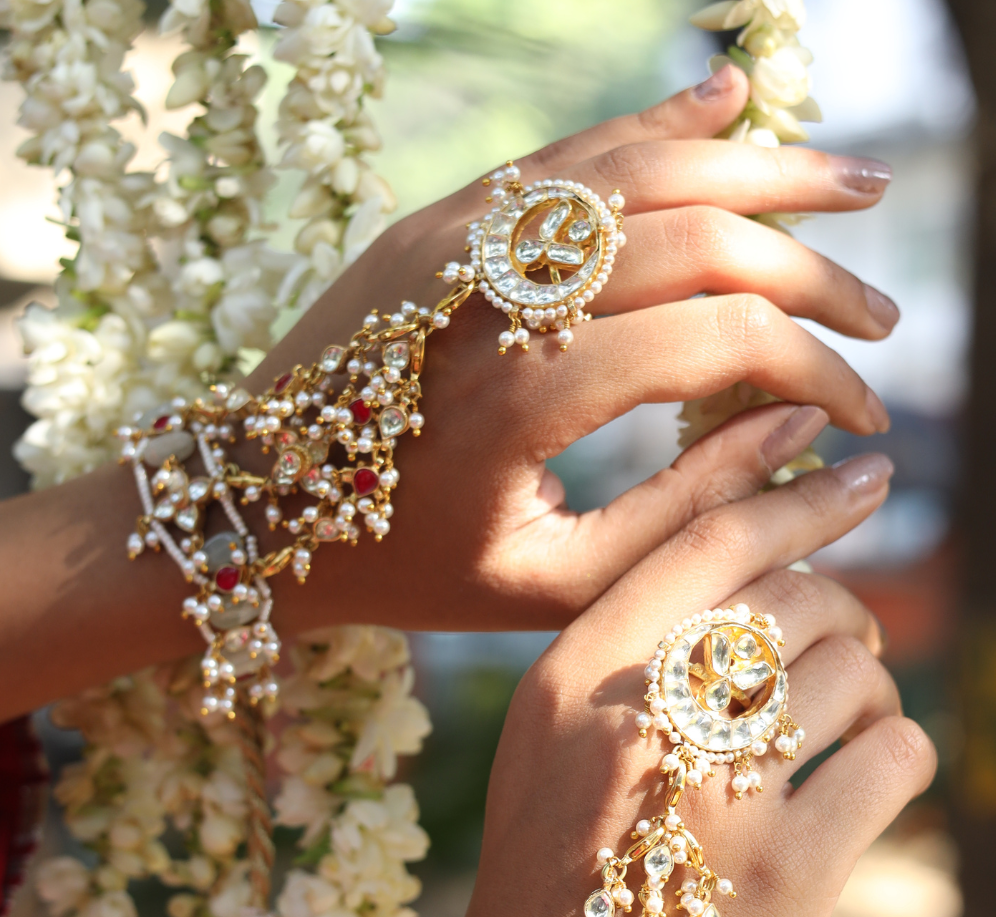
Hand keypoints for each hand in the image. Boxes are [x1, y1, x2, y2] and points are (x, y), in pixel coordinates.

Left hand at [262, 63, 897, 636]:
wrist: (255, 508)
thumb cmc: (405, 567)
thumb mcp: (550, 587)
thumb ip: (686, 518)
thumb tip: (806, 440)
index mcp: (525, 400)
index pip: (720, 339)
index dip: (815, 370)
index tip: (865, 415)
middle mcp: (496, 297)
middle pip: (700, 236)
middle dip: (814, 269)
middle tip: (884, 316)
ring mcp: (459, 241)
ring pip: (644, 168)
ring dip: (762, 172)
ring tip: (854, 187)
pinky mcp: (437, 218)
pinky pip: (569, 154)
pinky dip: (659, 128)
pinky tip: (730, 108)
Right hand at [434, 450, 934, 916]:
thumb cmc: (553, 894)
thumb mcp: (552, 756)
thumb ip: (631, 659)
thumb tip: (765, 580)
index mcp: (569, 677)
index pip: (707, 538)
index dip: (793, 496)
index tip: (857, 475)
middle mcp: (635, 717)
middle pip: (793, 595)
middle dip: (843, 612)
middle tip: (848, 649)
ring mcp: (712, 793)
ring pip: (853, 667)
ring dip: (869, 692)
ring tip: (838, 736)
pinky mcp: (786, 874)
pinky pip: (893, 751)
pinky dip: (895, 756)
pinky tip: (858, 788)